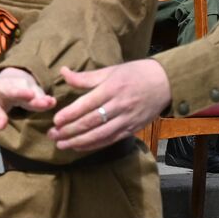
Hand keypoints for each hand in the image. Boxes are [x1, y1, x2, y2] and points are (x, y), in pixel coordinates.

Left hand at [0, 67, 55, 129]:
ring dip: (43, 99)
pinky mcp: (36, 92)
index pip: (11, 90)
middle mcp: (17, 86)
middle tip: (44, 103)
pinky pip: (42, 96)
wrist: (7, 82)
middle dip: (35, 98)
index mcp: (3, 87)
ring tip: (50, 103)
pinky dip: (47, 100)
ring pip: (36, 93)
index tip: (30, 96)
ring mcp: (28, 88)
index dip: (20, 93)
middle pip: (26, 92)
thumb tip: (1, 127)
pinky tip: (53, 102)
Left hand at [48, 60, 169, 150]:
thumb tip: (63, 72)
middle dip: (70, 131)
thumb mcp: (110, 70)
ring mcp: (126, 119)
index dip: (70, 114)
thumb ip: (86, 77)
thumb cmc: (135, 73)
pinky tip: (80, 147)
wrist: (165, 82)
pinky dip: (94, 145)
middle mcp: (119, 105)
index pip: (86, 104)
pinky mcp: (132, 129)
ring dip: (79, 142)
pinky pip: (110, 140)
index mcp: (111, 88)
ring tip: (62, 145)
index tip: (55, 121)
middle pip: (91, 122)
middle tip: (53, 135)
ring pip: (100, 134)